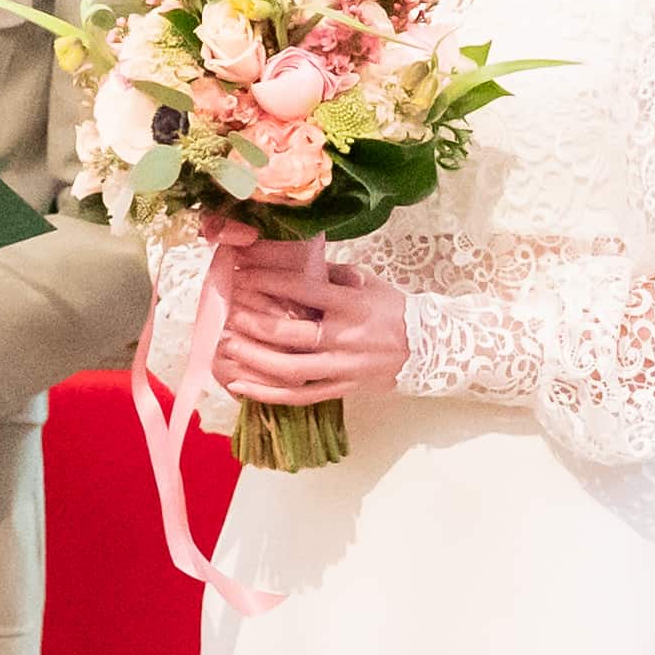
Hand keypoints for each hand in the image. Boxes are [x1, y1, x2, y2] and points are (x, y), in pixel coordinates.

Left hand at [212, 235, 395, 406]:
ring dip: (254, 359)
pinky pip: (299, 396)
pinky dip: (267, 394)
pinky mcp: (342, 390)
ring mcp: (344, 368)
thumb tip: (287, 258)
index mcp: (354, 304)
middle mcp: (347, 338)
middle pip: (292, 333)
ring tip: (227, 346)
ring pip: (291, 370)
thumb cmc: (391, 309)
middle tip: (230, 311)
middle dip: (254, 322)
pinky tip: (240, 386)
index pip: (305, 289)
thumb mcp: (366, 281)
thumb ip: (328, 273)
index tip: (242, 272)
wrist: (427, 347)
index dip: (269, 280)